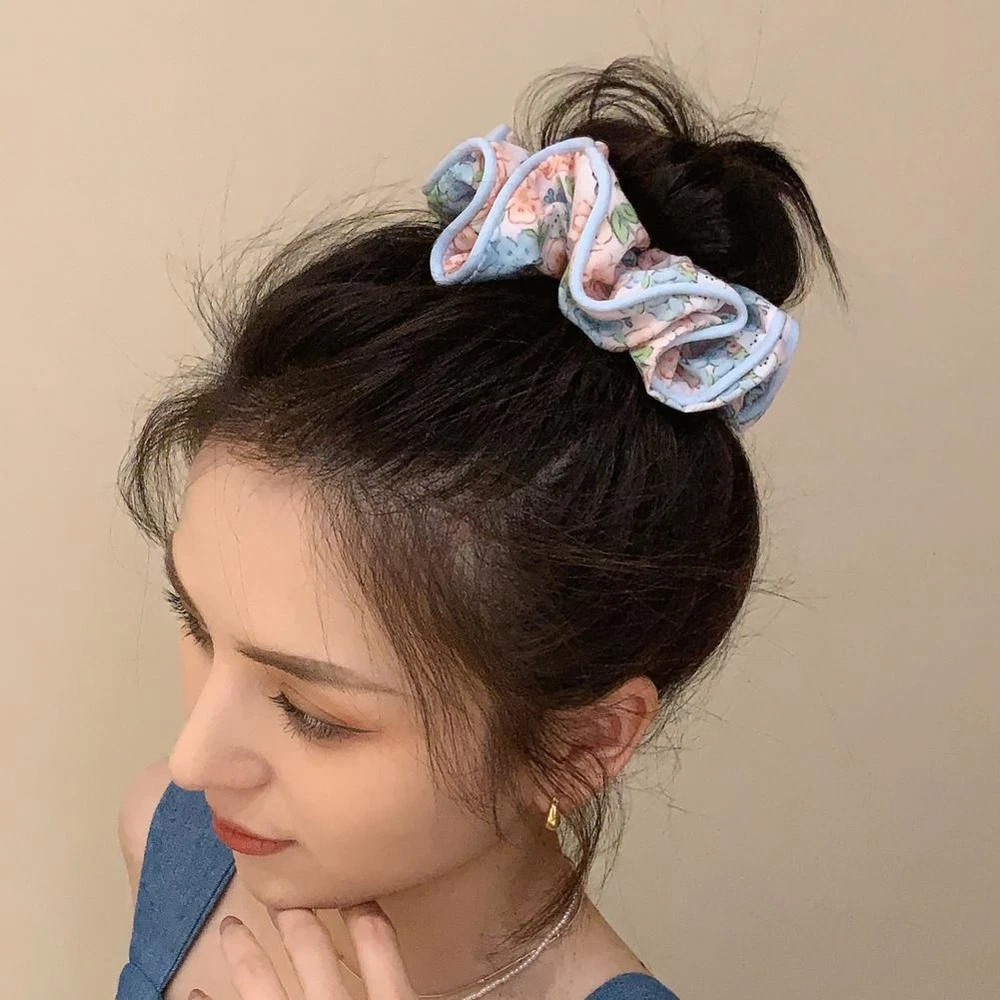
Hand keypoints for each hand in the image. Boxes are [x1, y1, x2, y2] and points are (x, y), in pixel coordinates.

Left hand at [189, 902, 417, 999]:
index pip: (379, 941)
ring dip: (244, 951)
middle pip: (312, 950)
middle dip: (295, 913)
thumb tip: (453, 985)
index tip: (355, 885)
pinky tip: (193, 992)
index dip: (365, 907)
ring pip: (260, 984)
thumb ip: (403, 982)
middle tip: (281, 886)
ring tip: (230, 927)